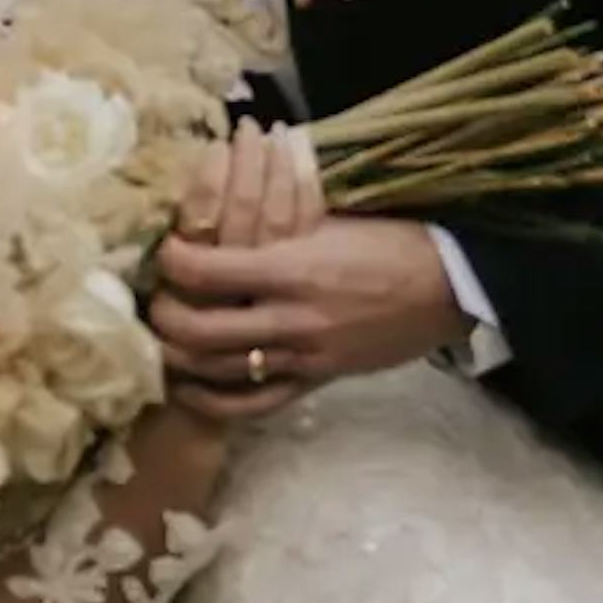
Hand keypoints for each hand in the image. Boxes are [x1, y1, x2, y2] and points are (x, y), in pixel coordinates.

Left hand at [150, 132, 464, 400]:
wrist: (448, 286)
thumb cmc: (392, 239)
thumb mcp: (332, 216)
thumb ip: (277, 219)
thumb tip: (225, 197)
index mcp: (295, 266)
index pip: (208, 270)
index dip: (173, 261)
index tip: (164, 250)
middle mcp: (293, 317)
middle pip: (202, 331)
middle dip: (165, 316)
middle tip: (154, 299)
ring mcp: (304, 356)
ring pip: (220, 370)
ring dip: (179, 357)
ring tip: (162, 338)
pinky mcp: (317, 380)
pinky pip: (255, 404)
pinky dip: (215, 401)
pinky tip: (191, 388)